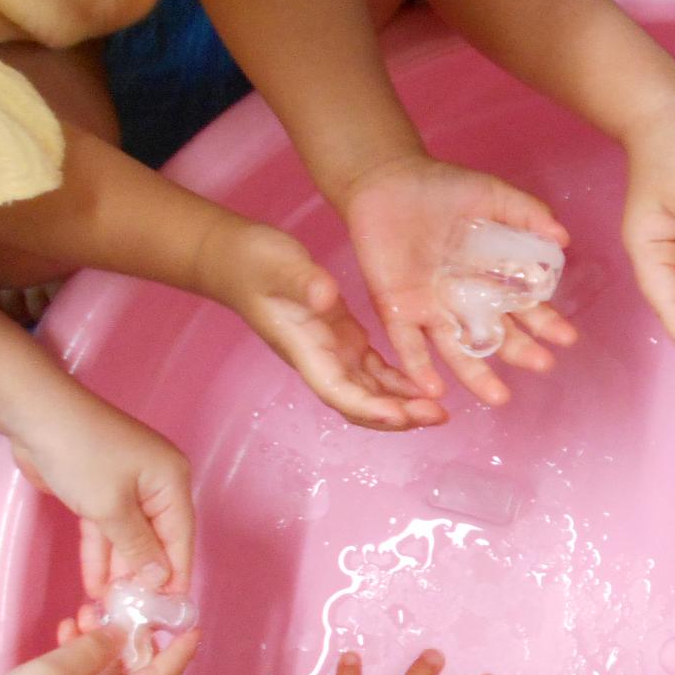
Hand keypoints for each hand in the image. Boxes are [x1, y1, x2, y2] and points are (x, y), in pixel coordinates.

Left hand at [10, 394, 194, 599]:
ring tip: (111, 608)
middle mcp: (155, 486)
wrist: (34, 416)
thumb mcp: (111, 506)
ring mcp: (125, 488)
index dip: (175, 574)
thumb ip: (137, 547)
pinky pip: (105, 530)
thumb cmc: (82, 455)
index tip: (171, 611)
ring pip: (128, 538)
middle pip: (155, 540)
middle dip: (143, 577)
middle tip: (134, 615)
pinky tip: (95, 584)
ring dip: (118, 571)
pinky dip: (100, 554)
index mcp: (171, 482)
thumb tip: (161, 578)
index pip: (180, 537)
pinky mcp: (98, 491)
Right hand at [209, 218, 445, 430]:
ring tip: (440, 411)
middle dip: (398, 416)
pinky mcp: (344, 338)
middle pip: (360, 403)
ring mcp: (333, 352)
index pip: (338, 391)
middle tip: (438, 415)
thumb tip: (325, 297)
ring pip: (371, 392)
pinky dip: (399, 382)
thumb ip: (301, 281)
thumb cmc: (251, 261)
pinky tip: (425, 386)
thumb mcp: (277, 265)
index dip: (369, 408)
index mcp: (304, 349)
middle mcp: (320, 360)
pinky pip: (375, 370)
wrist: (234, 258)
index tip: (400, 415)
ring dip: (404, 405)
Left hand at [341, 154, 576, 405]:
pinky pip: (408, 344)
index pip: (523, 309)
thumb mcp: (491, 195)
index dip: (544, 323)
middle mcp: (464, 302)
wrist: (386, 179)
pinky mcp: (397, 309)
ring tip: (498, 398)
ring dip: (477, 376)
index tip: (566, 337)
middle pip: (496, 336)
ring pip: (456, 350)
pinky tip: (436, 390)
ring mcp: (431, 310)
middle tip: (543, 364)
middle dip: (521, 352)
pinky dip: (420, 367)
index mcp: (490, 279)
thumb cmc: (440, 187)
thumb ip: (528, 214)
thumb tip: (563, 239)